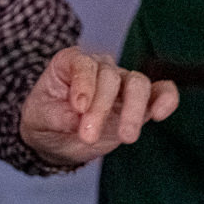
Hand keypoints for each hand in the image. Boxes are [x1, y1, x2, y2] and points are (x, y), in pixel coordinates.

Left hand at [19, 47, 178, 165]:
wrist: (58, 139)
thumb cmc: (46, 120)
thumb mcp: (38, 119)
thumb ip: (55, 115)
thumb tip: (74, 118)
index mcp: (71, 63)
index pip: (83, 64)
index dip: (84, 84)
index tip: (78, 108)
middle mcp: (100, 68)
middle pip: (111, 77)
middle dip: (101, 108)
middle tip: (88, 136)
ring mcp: (122, 84)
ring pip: (138, 83)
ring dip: (133, 110)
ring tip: (126, 137)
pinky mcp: (140, 104)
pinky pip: (162, 92)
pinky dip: (166, 99)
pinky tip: (159, 114)